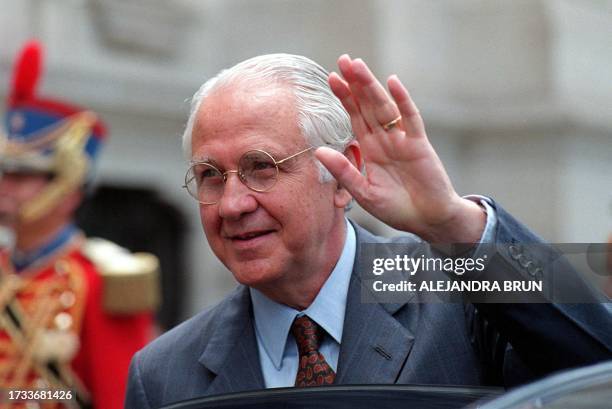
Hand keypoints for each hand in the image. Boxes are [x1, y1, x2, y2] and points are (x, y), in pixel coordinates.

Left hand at [315, 55, 485, 242]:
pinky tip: (392, 83)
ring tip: (358, 66)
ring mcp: (402, 139)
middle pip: (367, 105)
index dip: (344, 98)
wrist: (427, 220)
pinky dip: (402, 100)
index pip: (355, 117)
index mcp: (370, 149)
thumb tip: (319, 151)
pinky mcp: (419, 144)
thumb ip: (344, 171)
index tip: (331, 78)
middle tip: (343, 60)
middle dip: (355, 83)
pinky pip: (410, 118)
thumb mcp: (364, 193)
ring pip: (384, 107)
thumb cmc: (396, 208)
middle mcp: (384, 139)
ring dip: (371, 86)